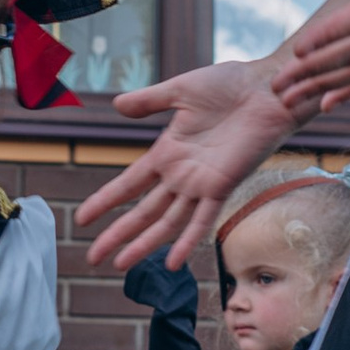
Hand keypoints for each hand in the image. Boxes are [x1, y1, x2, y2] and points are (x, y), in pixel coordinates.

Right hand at [77, 62, 292, 273]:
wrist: (266, 89)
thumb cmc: (229, 85)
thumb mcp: (180, 90)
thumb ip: (148, 101)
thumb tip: (116, 105)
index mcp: (168, 152)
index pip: (129, 184)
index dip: (106, 201)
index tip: (83, 219)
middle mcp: (181, 174)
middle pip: (142, 212)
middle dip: (116, 234)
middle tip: (92, 257)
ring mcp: (201, 184)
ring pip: (166, 222)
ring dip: (142, 244)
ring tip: (119, 265)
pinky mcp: (223, 187)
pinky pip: (202, 220)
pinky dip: (187, 241)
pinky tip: (171, 262)